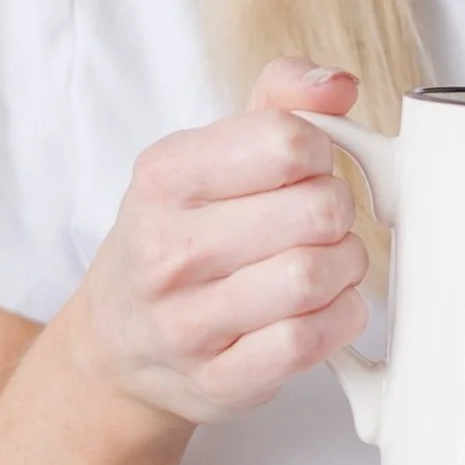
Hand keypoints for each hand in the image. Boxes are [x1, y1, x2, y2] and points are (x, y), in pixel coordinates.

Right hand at [56, 57, 370, 425]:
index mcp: (164, 177)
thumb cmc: (181, 232)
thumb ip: (279, 100)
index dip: (320, 151)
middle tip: (322, 219)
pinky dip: (338, 319)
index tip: (309, 166)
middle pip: (316, 210)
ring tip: (326, 261)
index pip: (287, 141)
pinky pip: (309, 342)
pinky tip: (322, 307)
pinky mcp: (219, 380)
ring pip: (315, 276)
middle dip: (338, 211)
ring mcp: (188, 323)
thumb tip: (337, 83)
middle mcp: (167, 250)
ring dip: (345, 265)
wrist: (119, 341)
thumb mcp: (211, 152)